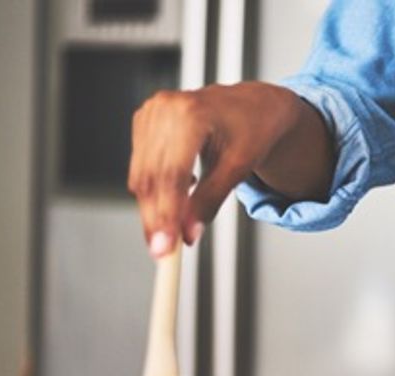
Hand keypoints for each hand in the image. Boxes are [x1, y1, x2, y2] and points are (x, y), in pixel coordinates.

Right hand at [128, 82, 306, 257]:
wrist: (253, 105)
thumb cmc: (253, 130)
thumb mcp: (238, 167)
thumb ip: (211, 200)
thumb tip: (189, 233)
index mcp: (192, 113)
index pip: (171, 173)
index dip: (166, 213)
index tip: (166, 246)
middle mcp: (166, 108)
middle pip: (151, 176)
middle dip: (156, 218)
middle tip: (162, 252)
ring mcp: (151, 112)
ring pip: (141, 174)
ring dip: (151, 208)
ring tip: (170, 232)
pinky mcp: (144, 121)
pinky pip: (141, 165)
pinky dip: (153, 189)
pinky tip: (175, 197)